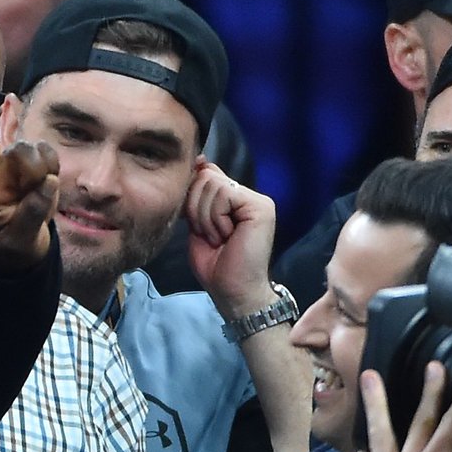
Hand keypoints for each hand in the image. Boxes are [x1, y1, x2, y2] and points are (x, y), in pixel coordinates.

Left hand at [0, 78, 59, 268]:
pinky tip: (31, 137)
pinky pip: (40, 147)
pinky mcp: (30, 161)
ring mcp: (10, 165)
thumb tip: (47, 183)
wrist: (23, 240)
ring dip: (37, 165)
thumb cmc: (13, 241)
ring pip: (23, 149)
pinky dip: (45, 154)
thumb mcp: (20, 240)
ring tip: (40, 189)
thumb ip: (31, 215)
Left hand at [186, 160, 278, 319]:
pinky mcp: (261, 206)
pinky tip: (226, 235)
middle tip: (210, 235)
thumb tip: (198, 160)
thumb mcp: (198, 223)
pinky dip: (215, 218)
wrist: (232, 290)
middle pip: (204, 177)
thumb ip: (198, 195)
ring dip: (205, 217)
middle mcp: (249, 195)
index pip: (206, 174)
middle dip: (195, 209)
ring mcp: (257, 200)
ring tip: (219, 237)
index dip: (191, 194)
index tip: (194, 221)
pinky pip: (223, 195)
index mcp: (235, 198)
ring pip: (211, 185)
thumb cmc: (215, 263)